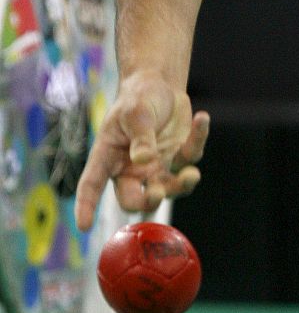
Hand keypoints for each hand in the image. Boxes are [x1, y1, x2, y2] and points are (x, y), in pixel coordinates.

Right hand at [75, 71, 207, 231]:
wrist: (159, 86)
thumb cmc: (138, 99)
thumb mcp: (135, 113)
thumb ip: (140, 137)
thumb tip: (144, 161)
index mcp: (109, 158)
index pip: (92, 185)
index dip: (86, 206)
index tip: (84, 226)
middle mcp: (132, 170)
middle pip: (135, 200)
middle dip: (148, 201)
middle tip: (158, 192)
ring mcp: (158, 168)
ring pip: (169, 189)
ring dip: (181, 185)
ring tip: (191, 174)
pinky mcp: (180, 159)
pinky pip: (191, 158)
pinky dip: (198, 140)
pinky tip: (201, 119)